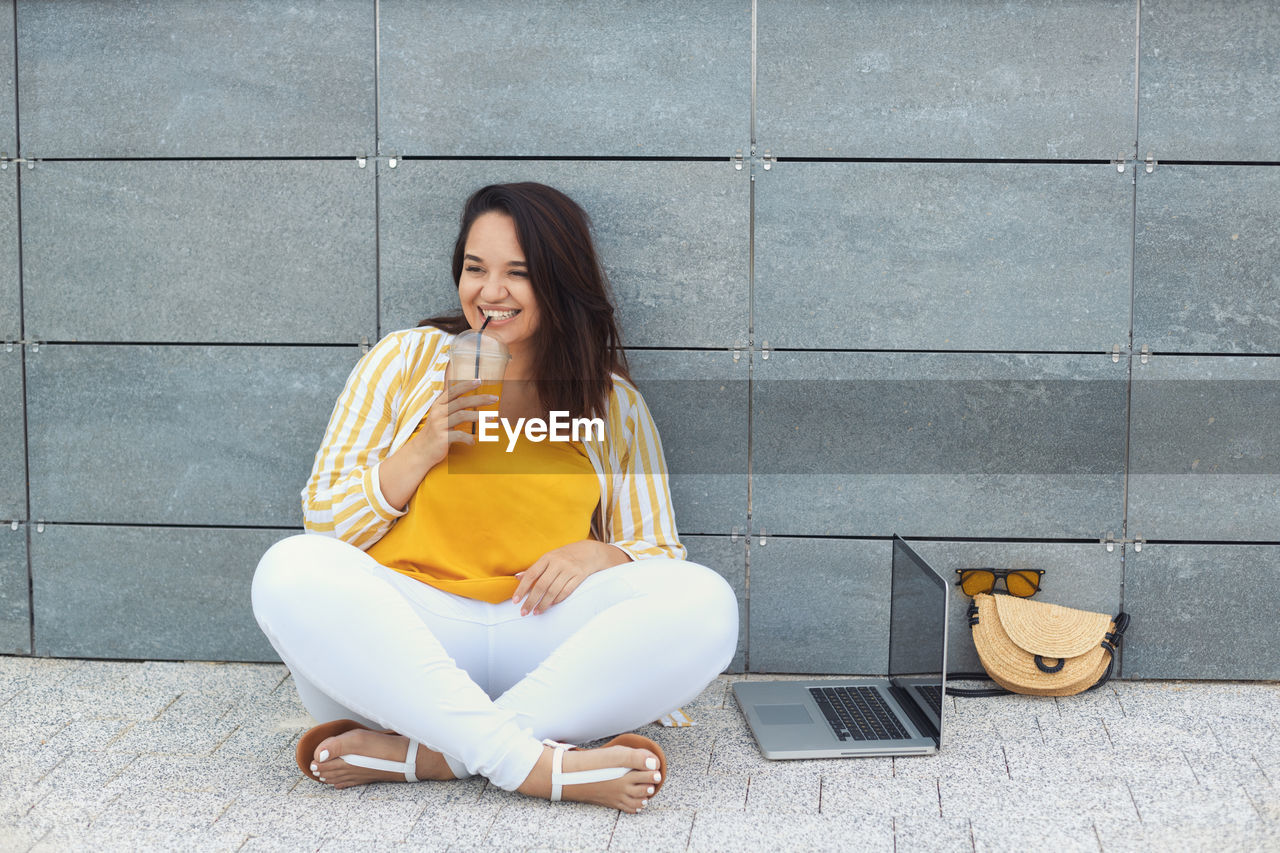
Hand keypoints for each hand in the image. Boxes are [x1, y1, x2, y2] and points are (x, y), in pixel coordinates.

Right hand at [377, 380, 495, 510]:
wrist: (420, 451)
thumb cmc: (435, 432)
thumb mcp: (439, 416)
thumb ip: (451, 407)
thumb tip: (468, 398)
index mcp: (438, 405)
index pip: (453, 391)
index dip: (466, 385)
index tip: (480, 381)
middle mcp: (438, 412)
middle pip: (462, 402)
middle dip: (480, 399)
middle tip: (495, 398)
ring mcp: (439, 425)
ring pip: (462, 416)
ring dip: (479, 416)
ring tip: (492, 417)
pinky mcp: (442, 438)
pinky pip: (460, 435)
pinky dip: (469, 438)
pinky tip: (473, 442)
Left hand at [512, 540, 629, 615]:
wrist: (590, 552)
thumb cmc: (565, 556)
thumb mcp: (549, 558)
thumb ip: (534, 568)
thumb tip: (517, 577)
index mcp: (548, 557)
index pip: (531, 574)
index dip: (522, 589)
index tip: (515, 601)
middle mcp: (558, 563)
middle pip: (541, 585)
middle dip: (531, 600)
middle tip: (524, 612)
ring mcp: (570, 569)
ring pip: (553, 591)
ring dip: (543, 604)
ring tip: (536, 612)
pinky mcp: (580, 576)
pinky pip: (566, 591)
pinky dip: (557, 600)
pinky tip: (550, 606)